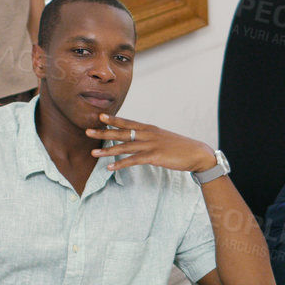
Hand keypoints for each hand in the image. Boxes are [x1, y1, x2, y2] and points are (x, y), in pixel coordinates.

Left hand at [90, 113, 218, 172]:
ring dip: (107, 151)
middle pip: (121, 132)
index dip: (113, 119)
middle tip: (87, 131)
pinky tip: (110, 168)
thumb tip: (138, 138)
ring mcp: (151, 145)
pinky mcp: (154, 156)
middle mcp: (148, 134)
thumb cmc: (179, 147)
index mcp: (150, 128)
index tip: (99, 117)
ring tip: (93, 154)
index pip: (128, 122)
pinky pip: (133, 160)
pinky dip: (120, 164)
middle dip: (103, 132)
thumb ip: (149, 137)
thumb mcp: (163, 138)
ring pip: (124, 147)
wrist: (196, 153)